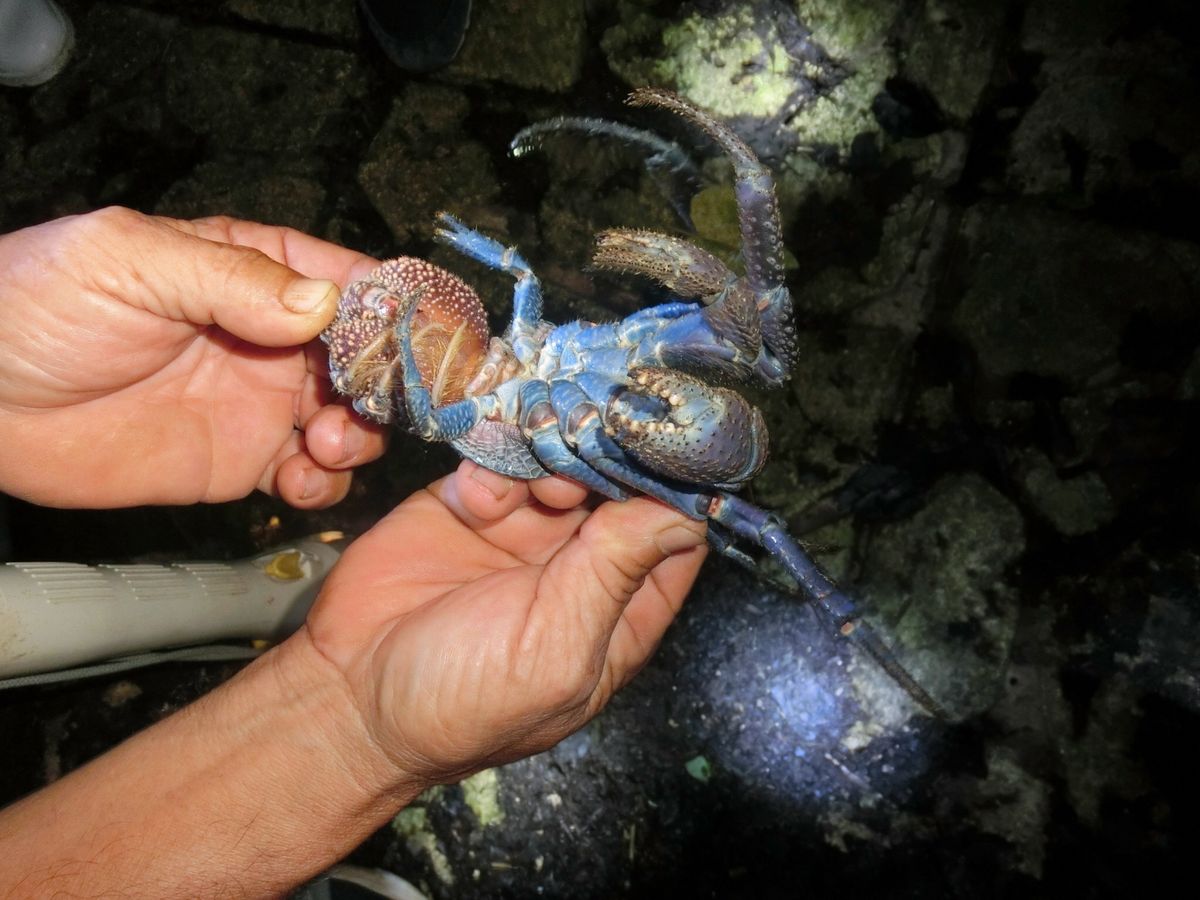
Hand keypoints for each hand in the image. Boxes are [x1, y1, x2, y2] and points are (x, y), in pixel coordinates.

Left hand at [0, 206, 385, 507]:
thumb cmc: (36, 306)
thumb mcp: (129, 262)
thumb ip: (230, 279)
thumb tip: (322, 306)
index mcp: (253, 270)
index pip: (350, 281)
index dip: (396, 310)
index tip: (431, 341)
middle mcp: (270, 336)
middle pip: (367, 359)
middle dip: (387, 385)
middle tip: (371, 408)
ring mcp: (259, 403)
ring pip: (350, 420)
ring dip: (359, 436)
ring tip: (324, 444)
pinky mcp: (240, 462)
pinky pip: (307, 477)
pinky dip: (323, 485)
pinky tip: (299, 482)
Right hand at [305, 460, 708, 783]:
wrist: (346, 695)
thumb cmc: (460, 701)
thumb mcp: (553, 649)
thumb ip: (616, 574)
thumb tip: (689, 515)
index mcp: (619, 613)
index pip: (676, 538)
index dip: (679, 493)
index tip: (670, 451)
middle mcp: (582, 567)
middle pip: (624, 488)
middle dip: (611, 462)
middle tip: (592, 451)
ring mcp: (525, 532)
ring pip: (565, 462)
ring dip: (553, 461)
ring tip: (533, 488)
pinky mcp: (470, 505)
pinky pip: (502, 461)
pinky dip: (494, 467)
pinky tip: (473, 498)